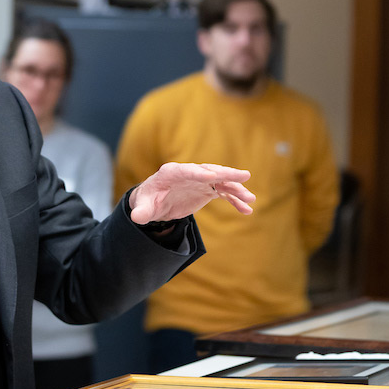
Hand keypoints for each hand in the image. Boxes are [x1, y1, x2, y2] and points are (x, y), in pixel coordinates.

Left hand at [128, 162, 254, 223]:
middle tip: (244, 176)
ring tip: (251, 199)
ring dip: (236, 189)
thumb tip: (137, 218)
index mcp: (171, 173)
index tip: (213, 176)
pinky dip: (235, 200)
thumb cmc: (148, 200)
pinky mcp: (207, 190)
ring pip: (221, 182)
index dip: (199, 173)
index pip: (186, 171)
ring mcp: (201, 181)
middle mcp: (189, 173)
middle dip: (226, 174)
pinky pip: (224, 194)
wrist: (156, 201)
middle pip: (210, 171)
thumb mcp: (143, 206)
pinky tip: (247, 209)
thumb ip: (141, 211)